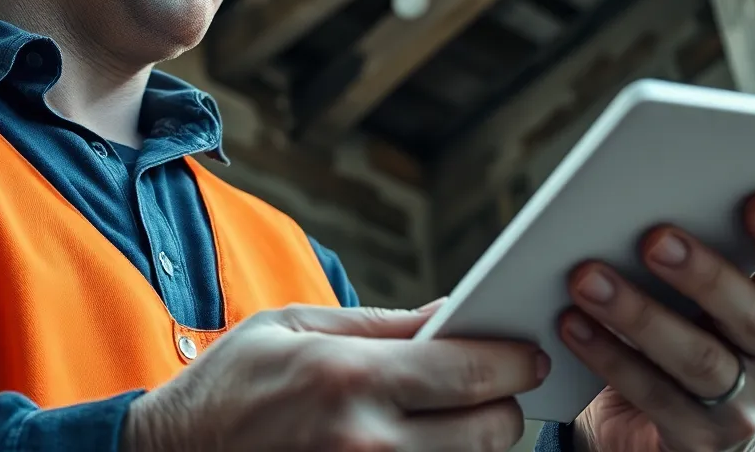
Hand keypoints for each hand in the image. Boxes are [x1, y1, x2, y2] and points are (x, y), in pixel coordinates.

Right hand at [122, 301, 549, 451]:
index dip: (513, 359)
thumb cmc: (227, 386)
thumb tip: (452, 314)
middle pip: (489, 430)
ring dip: (473, 444)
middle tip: (493, 387)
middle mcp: (367, 443)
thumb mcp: (293, 327)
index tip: (527, 351)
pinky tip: (419, 444)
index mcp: (350, 377)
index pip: (472, 371)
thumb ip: (380, 324)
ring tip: (451, 418)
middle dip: (503, 405)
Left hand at [561, 192, 754, 451]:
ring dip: (638, 314)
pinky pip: (651, 393)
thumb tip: (647, 207)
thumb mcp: (705, 303)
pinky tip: (573, 324)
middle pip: (750, 316)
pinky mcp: (698, 441)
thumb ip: (699, 262)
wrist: (665, 431)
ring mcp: (744, 410)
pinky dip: (607, 355)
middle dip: (702, 274)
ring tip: (588, 279)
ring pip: (696, 358)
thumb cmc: (687, 340)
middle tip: (654, 239)